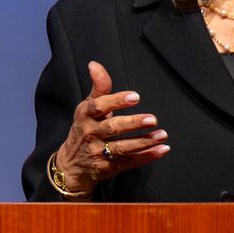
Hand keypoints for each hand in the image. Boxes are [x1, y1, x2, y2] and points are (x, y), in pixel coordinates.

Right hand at [54, 61, 169, 192]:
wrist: (71, 165)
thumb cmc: (84, 130)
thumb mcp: (86, 108)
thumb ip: (97, 87)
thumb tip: (94, 64)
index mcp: (85, 116)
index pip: (98, 106)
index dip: (116, 101)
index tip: (135, 97)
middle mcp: (90, 134)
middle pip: (112, 128)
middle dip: (133, 124)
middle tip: (152, 119)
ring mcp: (98, 153)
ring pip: (122, 147)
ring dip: (144, 142)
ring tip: (162, 135)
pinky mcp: (108, 168)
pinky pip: (129, 162)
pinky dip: (146, 157)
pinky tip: (162, 150)